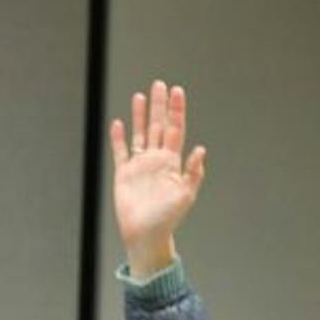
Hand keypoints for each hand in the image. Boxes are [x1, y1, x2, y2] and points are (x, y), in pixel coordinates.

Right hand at [110, 81, 206, 277]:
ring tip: (140, 96)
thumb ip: (193, 173)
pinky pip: (120, 152)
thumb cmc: (168, 219)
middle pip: (157, 126)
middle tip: (159, 84)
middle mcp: (156, 160)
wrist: (146, 235)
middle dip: (159, 106)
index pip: (174, 129)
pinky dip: (119, 138)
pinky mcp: (123, 174)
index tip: (177, 91)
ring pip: (140, 134)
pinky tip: (119, 123)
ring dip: (140, 116)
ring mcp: (139, 166)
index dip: (176, 110)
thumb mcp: (186, 195)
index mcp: (172, 162)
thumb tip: (200, 150)